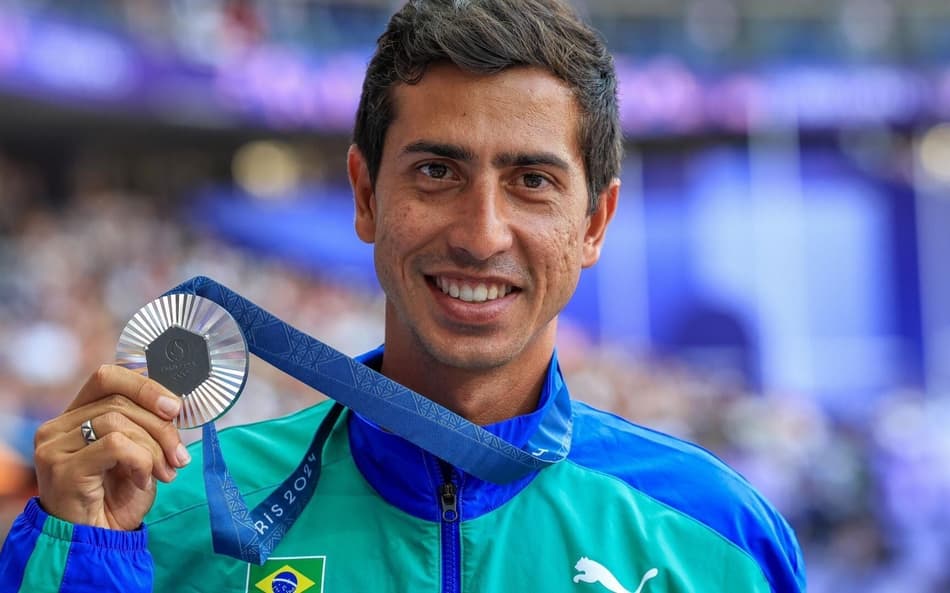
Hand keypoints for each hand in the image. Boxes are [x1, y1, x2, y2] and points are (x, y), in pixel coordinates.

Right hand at [34, 365, 190, 530]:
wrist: (96, 543)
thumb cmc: (117, 499)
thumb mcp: (138, 453)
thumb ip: (146, 425)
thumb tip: (174, 403)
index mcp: (75, 416)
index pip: (108, 377)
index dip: (145, 386)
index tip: (175, 407)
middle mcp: (58, 427)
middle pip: (120, 401)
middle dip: (161, 427)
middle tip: (179, 456)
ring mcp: (55, 447)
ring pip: (118, 421)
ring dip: (154, 447)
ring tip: (165, 472)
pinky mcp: (62, 467)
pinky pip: (115, 445)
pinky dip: (140, 461)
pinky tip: (143, 481)